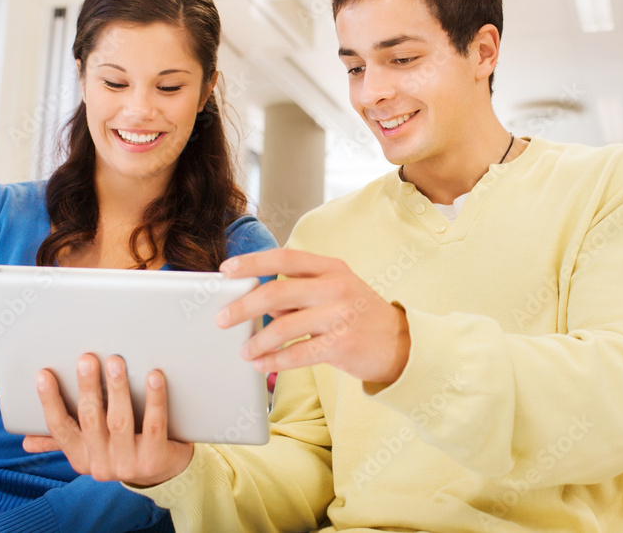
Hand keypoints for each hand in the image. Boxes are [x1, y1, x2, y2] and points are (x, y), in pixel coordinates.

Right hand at [23, 354, 192, 485]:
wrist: (164, 473)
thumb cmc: (124, 448)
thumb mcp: (92, 447)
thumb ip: (63, 440)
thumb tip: (26, 441)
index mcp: (80, 457)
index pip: (59, 428)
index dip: (49, 401)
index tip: (43, 374)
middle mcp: (100, 464)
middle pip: (90, 419)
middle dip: (87, 387)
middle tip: (86, 359)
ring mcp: (128, 464)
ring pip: (120, 420)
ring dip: (117, 389)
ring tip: (116, 361)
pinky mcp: (155, 459)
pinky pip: (153, 425)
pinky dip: (154, 399)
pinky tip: (154, 377)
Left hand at [218, 248, 410, 384]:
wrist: (400, 343)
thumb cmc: (358, 313)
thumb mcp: (335, 288)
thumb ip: (301, 288)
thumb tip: (255, 297)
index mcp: (331, 267)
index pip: (284, 257)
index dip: (252, 262)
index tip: (226, 270)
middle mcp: (335, 286)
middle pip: (277, 291)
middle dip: (243, 306)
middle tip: (222, 319)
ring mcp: (340, 316)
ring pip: (284, 326)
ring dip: (258, 340)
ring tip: (245, 350)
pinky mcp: (341, 345)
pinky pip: (298, 354)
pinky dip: (275, 361)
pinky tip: (262, 364)